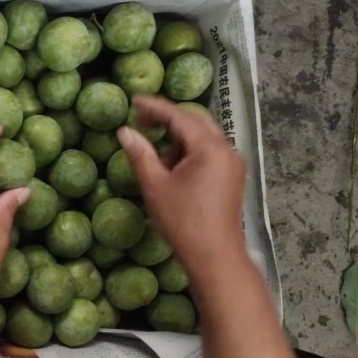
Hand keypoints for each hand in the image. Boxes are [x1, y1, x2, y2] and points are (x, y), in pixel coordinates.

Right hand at [117, 95, 245, 267]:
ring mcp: (233, 163)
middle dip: (168, 119)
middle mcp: (226, 149)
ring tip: (155, 157)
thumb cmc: (183, 221)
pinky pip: (209, 152)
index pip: (179, 116)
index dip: (155, 107)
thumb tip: (125, 132)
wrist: (215, 256)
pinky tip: (173, 168)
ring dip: (178, 138)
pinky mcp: (232, 176)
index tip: (134, 101)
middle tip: (141, 121)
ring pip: (203, 137)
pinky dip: (189, 152)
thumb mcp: (155, 186)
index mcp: (209, 148)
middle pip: (195, 121)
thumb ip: (140, 155)